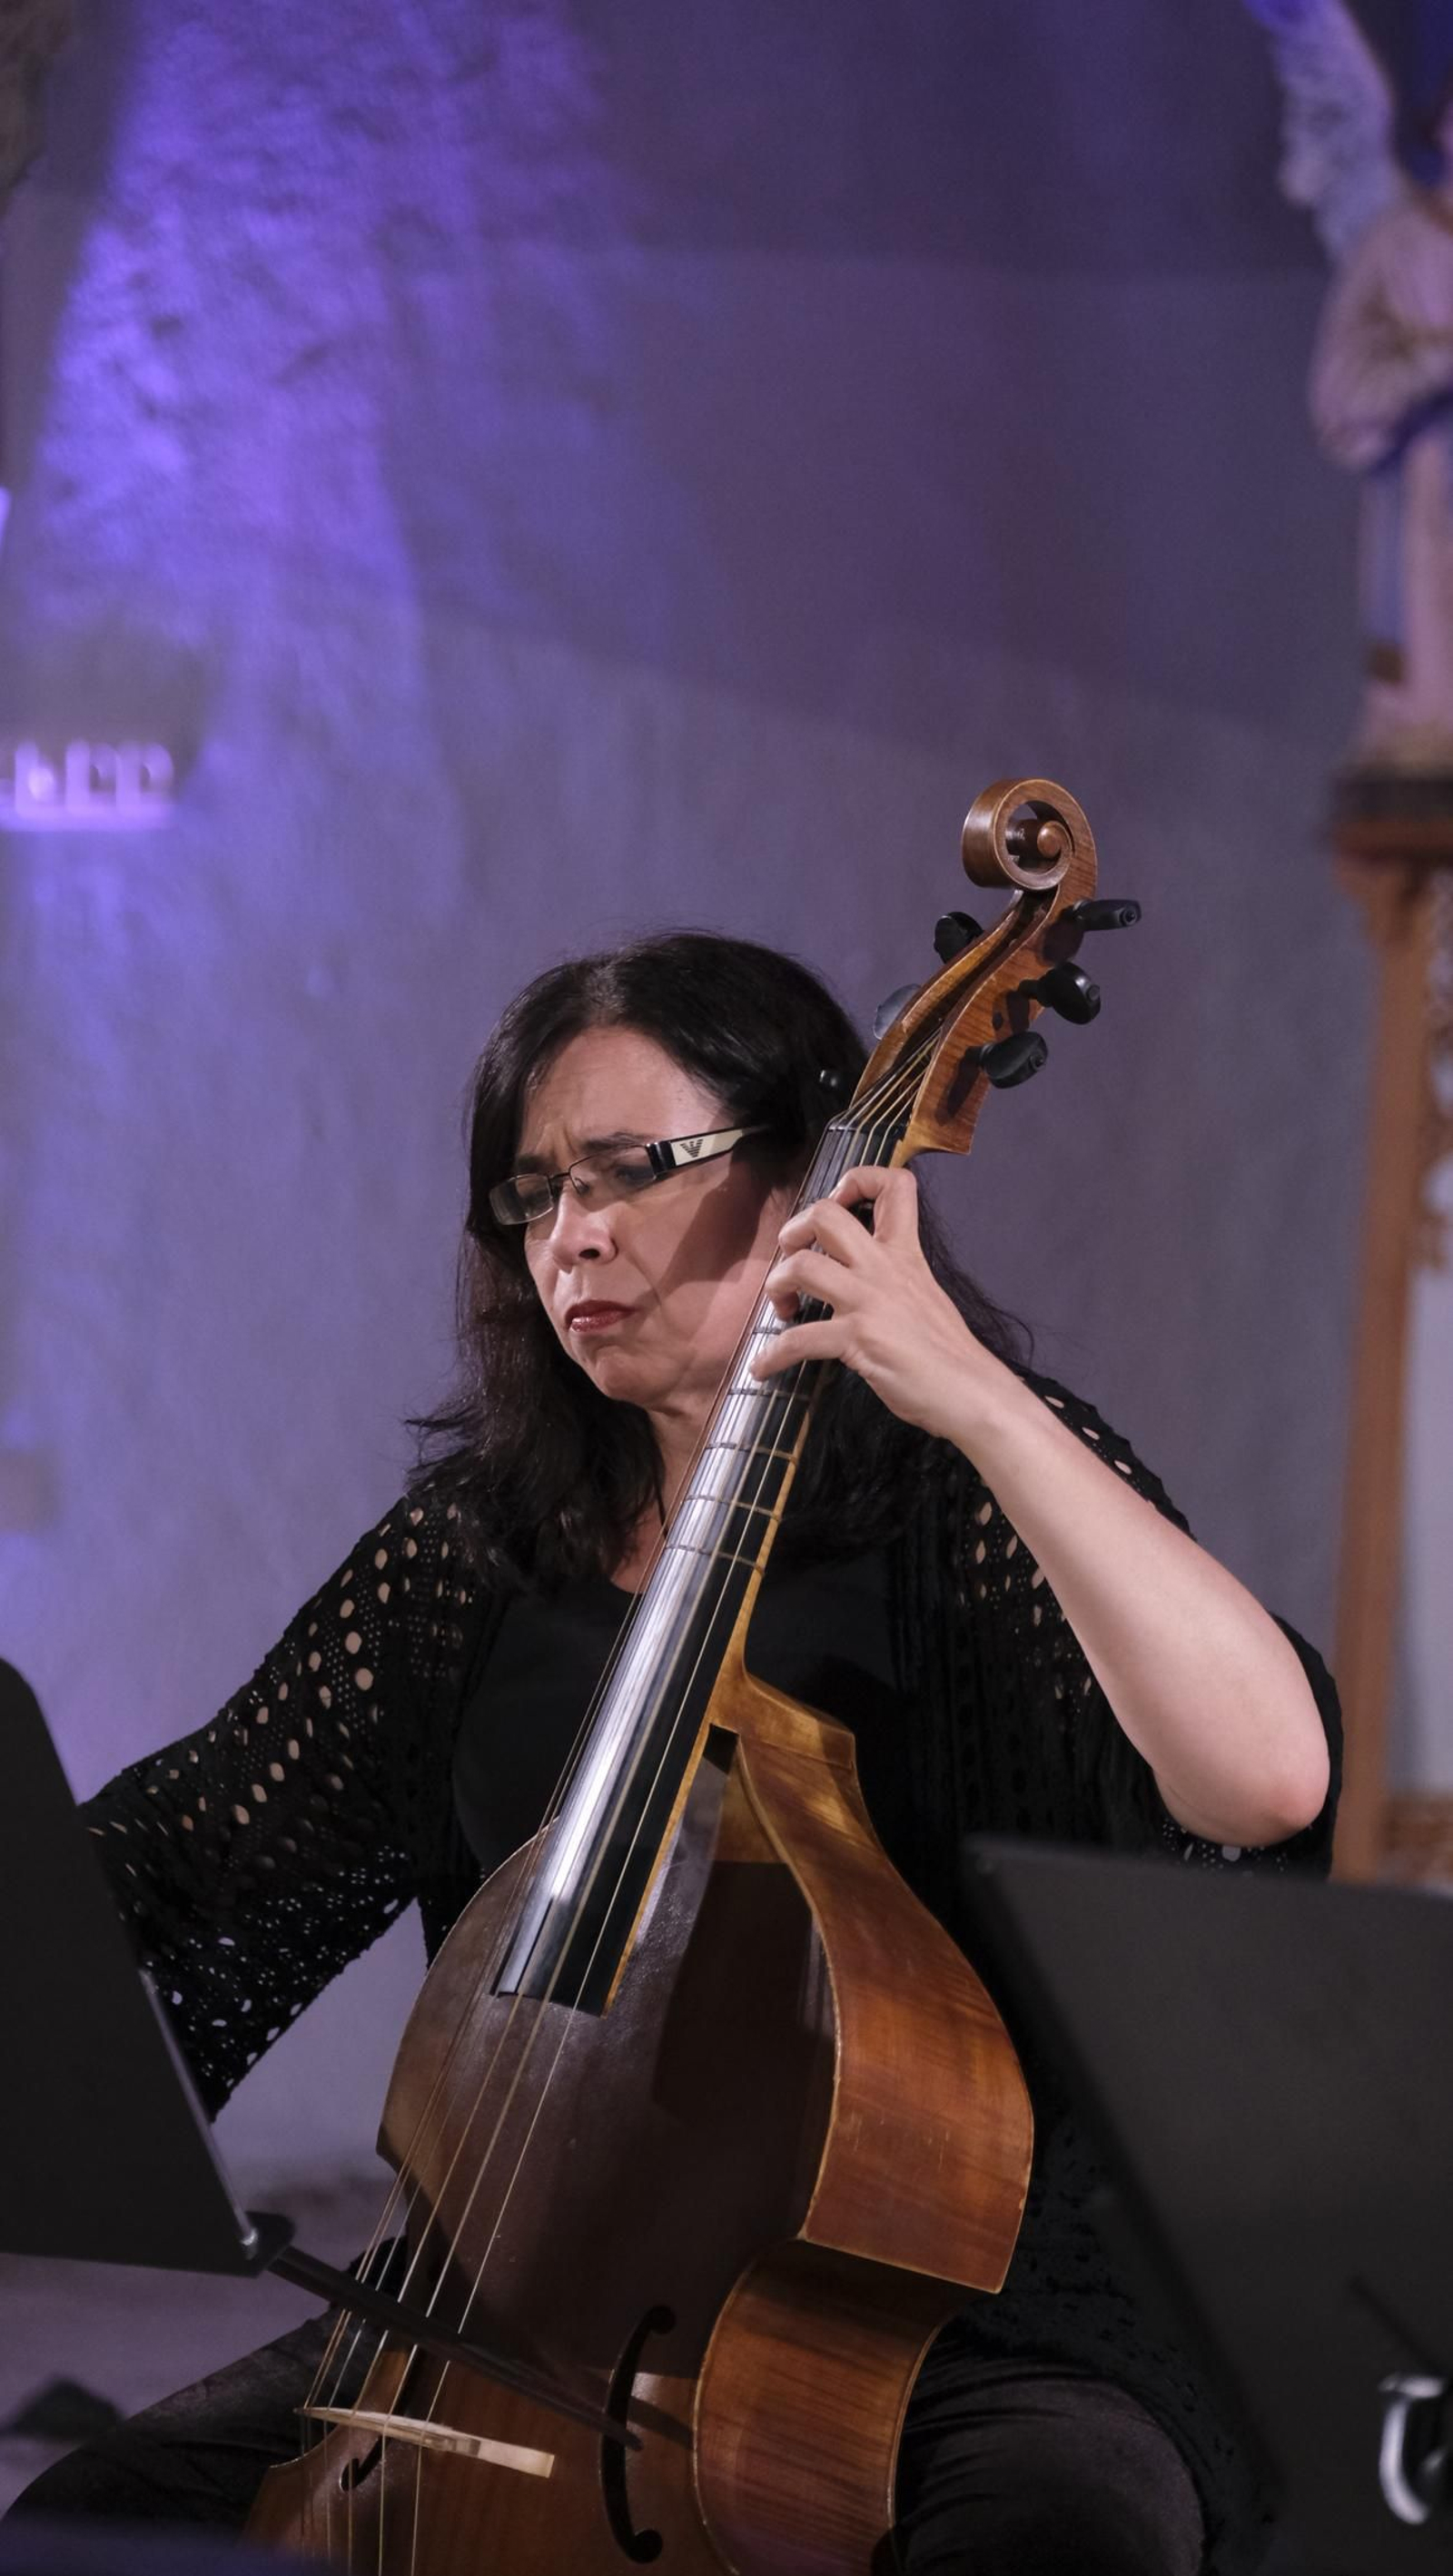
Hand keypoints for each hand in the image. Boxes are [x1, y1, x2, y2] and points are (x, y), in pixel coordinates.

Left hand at [750, 1165, 1003, 1438]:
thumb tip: (859, 1283)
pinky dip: (771, 1355)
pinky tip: (764, 1369)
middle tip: (792, 1257)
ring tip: (780, 1310)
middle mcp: (884, 1268)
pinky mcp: (857, 1338)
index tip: (839, 1202)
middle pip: (826, 1216)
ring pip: (801, 1267)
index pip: (893, 1186)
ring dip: (776, 1286)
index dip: (858, 1179)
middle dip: (794, 1231)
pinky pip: (798, 1340)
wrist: (969, 1390)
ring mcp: (868, 1301)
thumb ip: (894, 1278)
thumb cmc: (948, 1351)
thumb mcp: (925, 1294)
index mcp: (905, 1254)